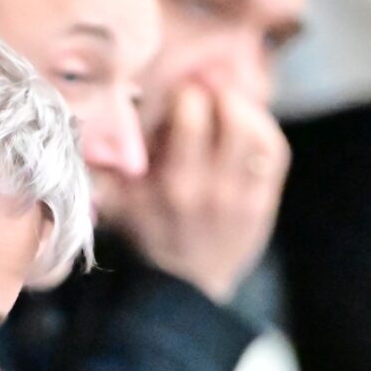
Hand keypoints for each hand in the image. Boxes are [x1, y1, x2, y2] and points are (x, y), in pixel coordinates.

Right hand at [104, 73, 285, 302]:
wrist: (184, 286)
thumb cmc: (148, 232)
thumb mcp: (117, 203)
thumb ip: (106, 166)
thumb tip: (98, 120)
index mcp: (164, 184)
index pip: (187, 112)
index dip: (185, 88)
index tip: (179, 85)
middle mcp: (202, 189)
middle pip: (223, 113)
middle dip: (214, 89)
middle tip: (206, 83)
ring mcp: (236, 197)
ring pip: (252, 128)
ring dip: (241, 104)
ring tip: (226, 98)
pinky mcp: (261, 204)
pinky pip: (272, 151)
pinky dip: (263, 126)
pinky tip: (247, 121)